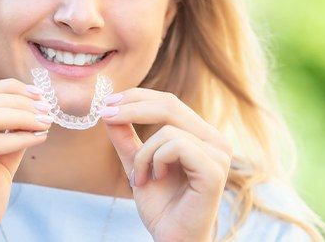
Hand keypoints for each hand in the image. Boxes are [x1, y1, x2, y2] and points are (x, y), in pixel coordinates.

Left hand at [100, 88, 232, 241]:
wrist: (172, 239)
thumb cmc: (161, 206)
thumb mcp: (137, 164)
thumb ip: (126, 138)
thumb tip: (109, 110)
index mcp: (200, 135)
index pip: (168, 102)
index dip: (137, 97)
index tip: (107, 103)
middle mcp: (214, 140)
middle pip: (170, 105)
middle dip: (132, 107)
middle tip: (106, 115)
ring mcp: (218, 154)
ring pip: (168, 129)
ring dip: (143, 153)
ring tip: (140, 178)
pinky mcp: (215, 170)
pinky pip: (176, 145)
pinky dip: (156, 160)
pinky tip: (156, 179)